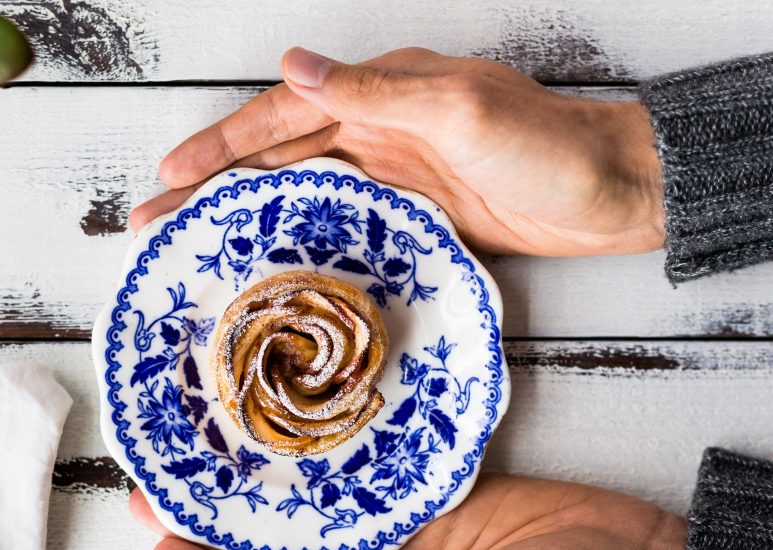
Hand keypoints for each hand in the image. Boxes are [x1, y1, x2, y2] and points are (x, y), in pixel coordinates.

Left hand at [129, 473, 688, 549]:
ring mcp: (393, 547)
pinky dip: (307, 475)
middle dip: (213, 538)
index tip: (163, 544)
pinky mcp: (418, 504)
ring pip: (301, 528)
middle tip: (159, 494)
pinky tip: (274, 449)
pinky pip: (348, 489)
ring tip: (199, 467)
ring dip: (251, 503)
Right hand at [131, 47, 664, 256]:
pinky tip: (274, 261)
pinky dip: (301, 239)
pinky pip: (342, 223)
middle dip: (214, 185)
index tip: (168, 173)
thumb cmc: (549, 147)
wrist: (614, 193)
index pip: (282, 113)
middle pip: (277, 156)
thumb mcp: (458, 112)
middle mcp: (380, 128)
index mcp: (383, 92)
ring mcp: (396, 174)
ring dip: (248, 215)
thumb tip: (294, 64)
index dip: (221, 143)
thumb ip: (375, 94)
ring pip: (302, 192)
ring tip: (197, 246)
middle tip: (157, 222)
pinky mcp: (416, 214)